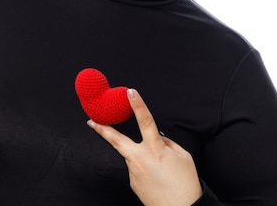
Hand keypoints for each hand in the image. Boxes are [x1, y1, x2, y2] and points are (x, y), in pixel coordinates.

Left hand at [87, 89, 202, 205]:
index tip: (130, 92)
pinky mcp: (132, 183)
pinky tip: (156, 179)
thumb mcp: (183, 156)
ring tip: (161, 171)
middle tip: (91, 121)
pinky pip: (137, 169)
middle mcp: (140, 159)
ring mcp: (134, 172)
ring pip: (133, 156)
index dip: (137, 105)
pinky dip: (145, 169)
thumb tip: (158, 139)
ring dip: (141, 157)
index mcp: (155, 149)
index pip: (145, 121)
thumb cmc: (185, 184)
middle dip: (103, 130)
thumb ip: (167, 144)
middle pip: (117, 140)